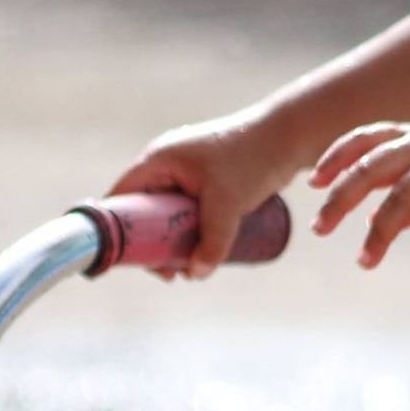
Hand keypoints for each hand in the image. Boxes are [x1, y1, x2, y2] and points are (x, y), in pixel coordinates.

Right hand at [109, 109, 299, 276]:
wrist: (289, 136)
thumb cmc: (253, 159)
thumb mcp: (228, 203)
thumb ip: (213, 241)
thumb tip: (196, 274)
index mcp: (158, 160)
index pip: (123, 197)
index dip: (121, 230)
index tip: (134, 261)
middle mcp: (167, 164)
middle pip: (144, 211)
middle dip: (152, 244)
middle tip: (169, 273)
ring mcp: (186, 172)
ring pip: (168, 214)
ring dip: (172, 242)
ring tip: (188, 270)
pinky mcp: (206, 180)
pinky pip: (187, 212)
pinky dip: (189, 233)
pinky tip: (200, 254)